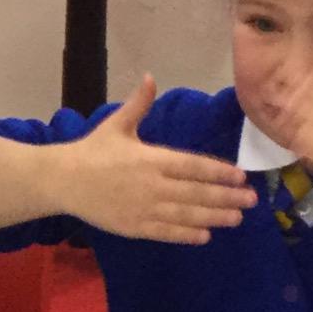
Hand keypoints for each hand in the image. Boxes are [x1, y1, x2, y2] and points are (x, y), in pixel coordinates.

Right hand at [49, 74, 255, 244]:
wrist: (61, 181)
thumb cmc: (92, 151)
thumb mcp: (116, 125)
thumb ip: (138, 104)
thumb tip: (150, 77)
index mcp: (151, 158)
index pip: (194, 166)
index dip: (220, 172)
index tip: (241, 176)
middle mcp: (152, 185)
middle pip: (197, 192)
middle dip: (226, 196)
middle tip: (251, 200)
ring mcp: (143, 208)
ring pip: (186, 214)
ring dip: (214, 216)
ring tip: (236, 218)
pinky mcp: (133, 226)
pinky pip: (165, 231)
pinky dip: (187, 234)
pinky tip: (205, 235)